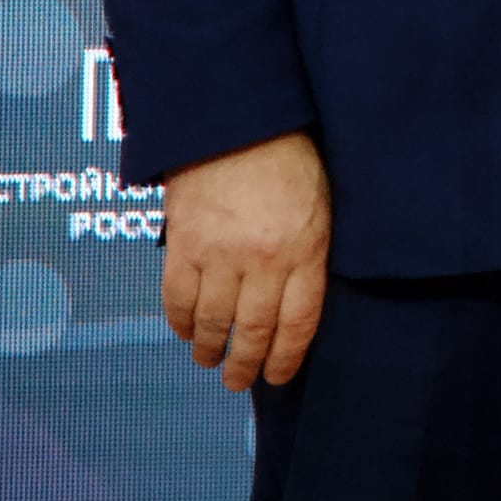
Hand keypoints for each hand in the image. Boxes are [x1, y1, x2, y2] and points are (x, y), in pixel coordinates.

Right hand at [160, 131, 329, 390]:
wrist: (237, 119)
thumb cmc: (290, 155)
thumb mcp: (322, 202)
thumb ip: (312, 250)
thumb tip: (301, 296)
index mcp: (306, 248)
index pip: (299, 322)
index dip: (288, 356)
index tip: (279, 375)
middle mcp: (264, 259)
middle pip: (254, 330)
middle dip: (246, 364)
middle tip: (238, 381)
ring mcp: (220, 255)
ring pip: (213, 322)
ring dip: (209, 349)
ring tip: (209, 361)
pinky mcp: (183, 245)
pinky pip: (177, 299)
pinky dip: (180, 322)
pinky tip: (185, 331)